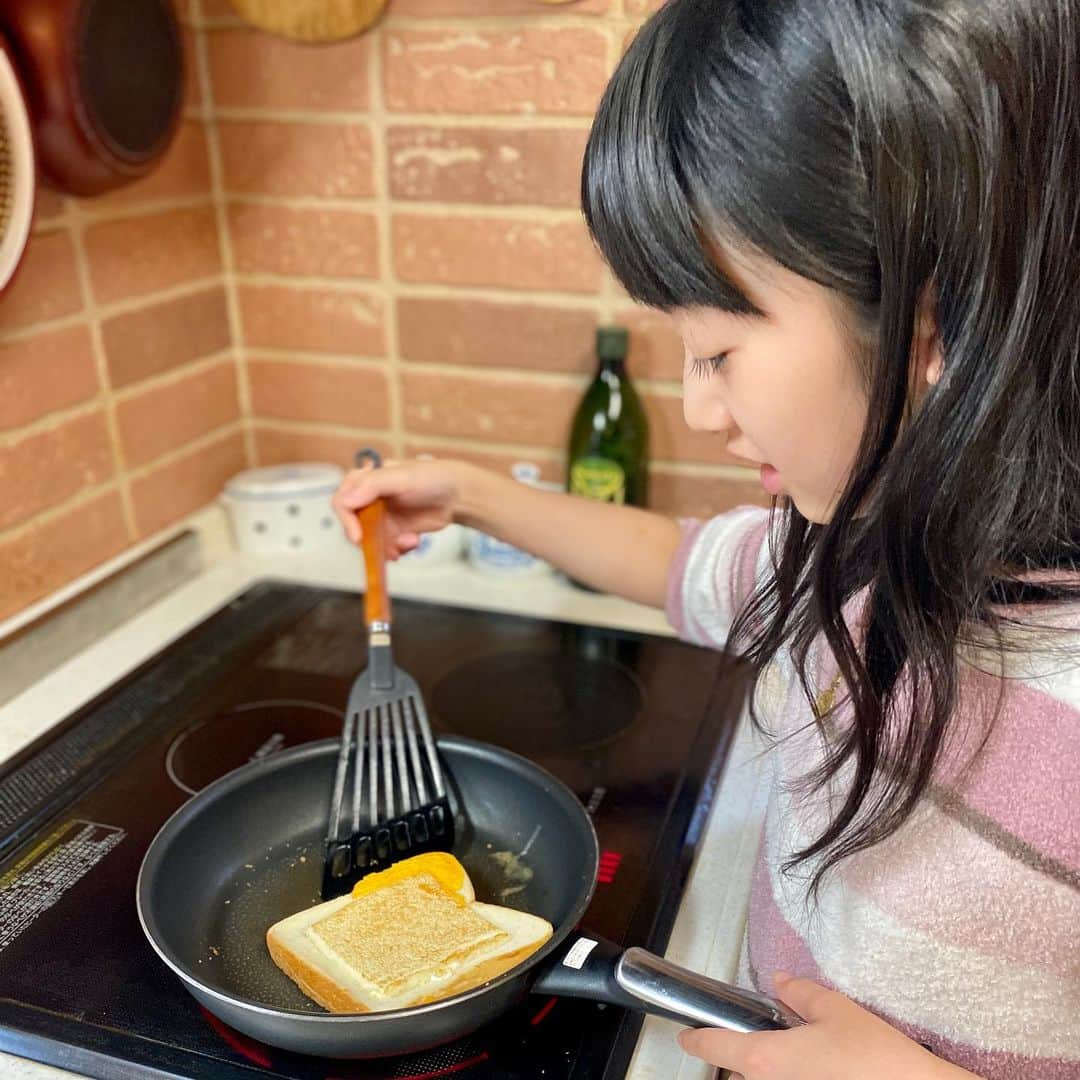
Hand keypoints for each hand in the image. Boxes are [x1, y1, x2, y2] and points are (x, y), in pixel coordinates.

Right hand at [331, 457, 471, 557]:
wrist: (460, 495)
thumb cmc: (432, 478)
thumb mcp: (402, 477)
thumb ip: (372, 486)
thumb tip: (345, 500)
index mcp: (367, 480)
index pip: (343, 500)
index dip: (346, 520)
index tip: (358, 537)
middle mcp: (371, 499)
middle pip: (354, 525)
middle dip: (370, 538)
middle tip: (388, 547)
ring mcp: (383, 516)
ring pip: (371, 540)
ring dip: (387, 546)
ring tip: (410, 542)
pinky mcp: (396, 531)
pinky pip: (386, 547)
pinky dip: (397, 549)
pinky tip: (414, 542)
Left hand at [678, 973, 976, 1079]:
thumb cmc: (875, 1056)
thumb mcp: (837, 1011)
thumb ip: (802, 995)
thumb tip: (781, 983)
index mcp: (768, 1059)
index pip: (717, 1047)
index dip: (697, 1039)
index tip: (685, 1035)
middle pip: (742, 1072)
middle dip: (747, 1055)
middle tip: (768, 1036)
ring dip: (772, 1070)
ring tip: (805, 1055)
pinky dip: (795, 1076)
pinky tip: (823, 1068)